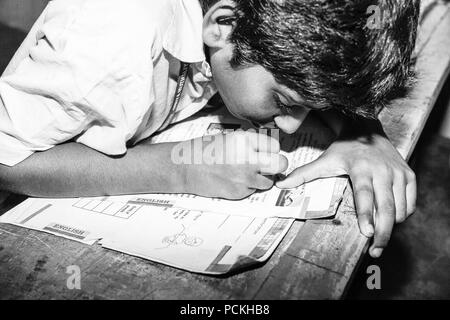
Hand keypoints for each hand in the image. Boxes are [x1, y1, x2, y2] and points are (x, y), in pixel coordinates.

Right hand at [184, 131, 287, 199]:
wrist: (185, 168)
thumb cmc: (204, 150)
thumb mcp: (230, 138)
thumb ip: (250, 143)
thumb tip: (269, 149)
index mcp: (245, 140)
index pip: (276, 146)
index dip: (271, 149)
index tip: (265, 151)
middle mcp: (247, 159)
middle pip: (281, 164)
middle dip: (277, 164)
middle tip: (270, 164)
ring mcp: (244, 178)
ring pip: (269, 181)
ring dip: (263, 177)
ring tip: (248, 172)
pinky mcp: (239, 192)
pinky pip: (254, 190)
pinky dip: (249, 186)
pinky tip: (235, 179)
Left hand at [276, 131, 415, 257]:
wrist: (367, 129)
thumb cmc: (343, 148)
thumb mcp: (324, 160)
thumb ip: (303, 174)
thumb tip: (280, 186)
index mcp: (360, 169)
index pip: (365, 195)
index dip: (366, 215)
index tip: (368, 234)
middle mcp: (382, 171)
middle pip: (386, 208)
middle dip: (383, 233)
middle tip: (375, 251)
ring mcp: (398, 173)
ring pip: (400, 209)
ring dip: (391, 226)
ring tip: (380, 235)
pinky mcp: (409, 175)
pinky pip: (410, 204)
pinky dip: (402, 215)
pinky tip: (390, 219)